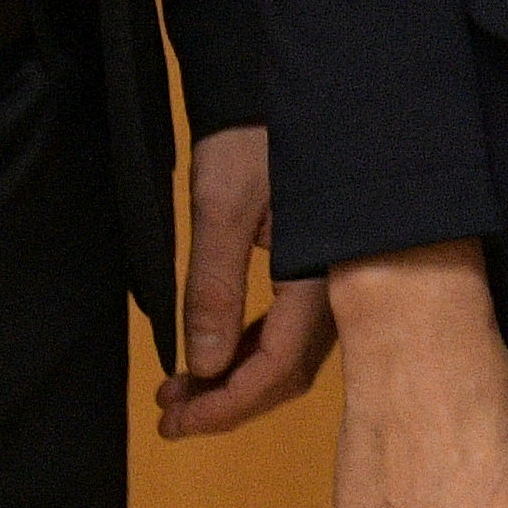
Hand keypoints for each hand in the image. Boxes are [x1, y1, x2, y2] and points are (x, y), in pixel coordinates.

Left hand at [161, 123, 326, 441]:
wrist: (287, 85)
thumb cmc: (255, 137)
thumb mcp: (222, 207)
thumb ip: (213, 288)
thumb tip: (201, 367)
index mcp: (320, 271)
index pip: (279, 365)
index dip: (226, 404)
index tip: (175, 422)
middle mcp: (337, 283)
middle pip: (289, 369)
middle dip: (229, 401)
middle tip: (170, 418)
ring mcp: (333, 276)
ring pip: (290, 352)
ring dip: (236, 378)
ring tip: (178, 395)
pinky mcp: (320, 265)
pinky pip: (289, 326)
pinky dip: (248, 349)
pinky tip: (211, 357)